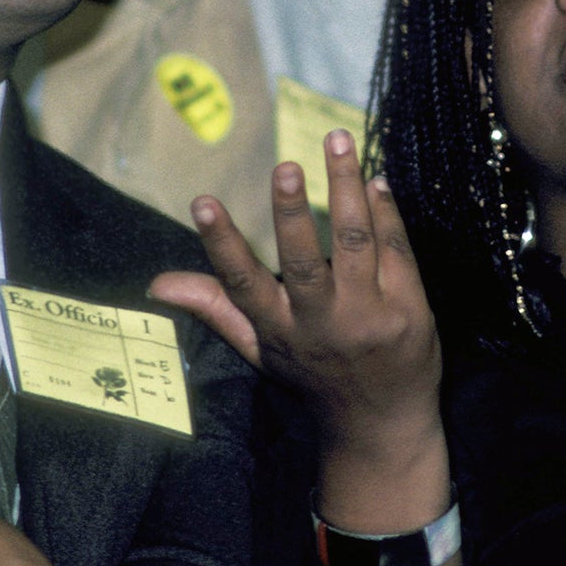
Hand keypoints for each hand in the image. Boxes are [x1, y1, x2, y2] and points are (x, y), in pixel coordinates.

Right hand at [151, 130, 451, 538]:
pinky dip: (385, 211)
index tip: (202, 201)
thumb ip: (215, 308)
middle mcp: (321, 324)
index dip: (222, 243)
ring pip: (356, 243)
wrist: (382, 424)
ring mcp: (368, 317)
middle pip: (304, 262)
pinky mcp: (409, 310)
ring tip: (338, 141)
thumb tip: (156, 283)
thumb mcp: (261, 350)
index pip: (243, 284)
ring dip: (346, 188)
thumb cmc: (314, 376)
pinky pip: (395, 249)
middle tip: (286, 166)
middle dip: (292, 213)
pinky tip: (374, 182)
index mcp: (279, 331)